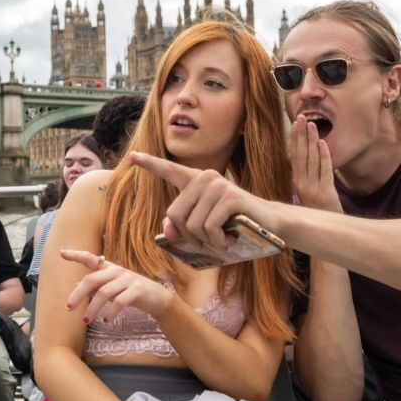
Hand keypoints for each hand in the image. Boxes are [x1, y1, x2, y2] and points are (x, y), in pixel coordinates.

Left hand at [61, 249, 172, 322]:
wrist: (157, 298)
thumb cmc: (130, 292)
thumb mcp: (112, 288)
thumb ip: (96, 286)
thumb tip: (76, 285)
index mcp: (109, 268)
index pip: (91, 258)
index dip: (76, 255)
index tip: (61, 253)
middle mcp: (117, 270)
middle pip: (92, 279)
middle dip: (78, 294)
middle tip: (69, 308)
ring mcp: (128, 279)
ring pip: (104, 293)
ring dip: (92, 308)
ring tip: (86, 320)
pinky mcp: (137, 290)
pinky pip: (120, 301)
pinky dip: (110, 312)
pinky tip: (106, 320)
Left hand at [129, 152, 268, 251]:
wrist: (267, 224)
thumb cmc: (232, 226)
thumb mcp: (203, 227)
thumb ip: (181, 226)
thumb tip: (166, 230)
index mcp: (195, 181)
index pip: (169, 170)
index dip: (150, 164)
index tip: (132, 156)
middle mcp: (204, 177)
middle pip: (176, 215)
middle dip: (188, 237)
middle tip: (206, 243)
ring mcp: (218, 185)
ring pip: (193, 225)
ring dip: (208, 242)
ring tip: (223, 240)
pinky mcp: (230, 196)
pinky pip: (210, 227)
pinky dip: (219, 242)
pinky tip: (230, 240)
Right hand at [290, 115, 341, 212]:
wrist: (324, 231)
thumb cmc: (317, 209)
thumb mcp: (306, 191)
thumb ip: (305, 175)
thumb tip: (303, 154)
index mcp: (297, 181)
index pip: (294, 155)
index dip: (295, 138)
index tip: (295, 123)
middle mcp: (302, 183)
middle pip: (301, 154)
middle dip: (301, 134)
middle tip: (301, 117)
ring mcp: (313, 188)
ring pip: (312, 160)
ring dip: (312, 140)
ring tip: (312, 125)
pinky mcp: (326, 192)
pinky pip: (325, 171)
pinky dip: (324, 156)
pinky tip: (323, 143)